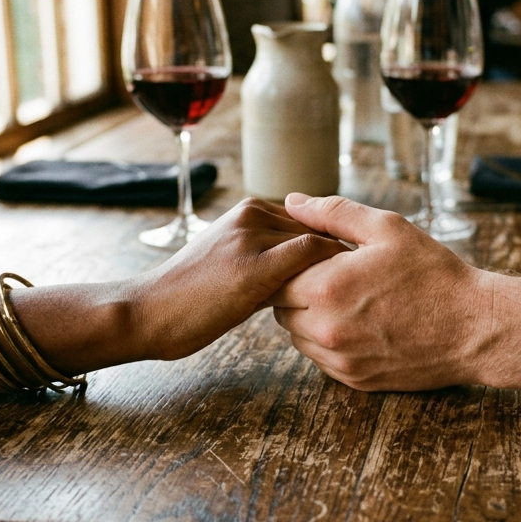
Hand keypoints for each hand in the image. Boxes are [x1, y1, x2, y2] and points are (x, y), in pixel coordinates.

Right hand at [131, 198, 347, 360]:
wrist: (148, 311)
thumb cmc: (190, 298)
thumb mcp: (233, 265)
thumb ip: (269, 259)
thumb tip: (312, 271)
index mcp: (247, 210)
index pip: (310, 219)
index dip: (337, 242)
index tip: (361, 267)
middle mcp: (252, 213)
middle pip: (319, 226)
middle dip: (347, 252)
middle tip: (372, 278)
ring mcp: (252, 236)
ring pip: (319, 238)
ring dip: (345, 263)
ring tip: (365, 288)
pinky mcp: (254, 265)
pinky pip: (311, 255)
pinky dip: (334, 270)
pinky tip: (345, 295)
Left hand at [270, 194, 490, 390]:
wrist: (474, 328)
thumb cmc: (433, 273)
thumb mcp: (386, 228)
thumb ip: (332, 213)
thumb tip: (291, 201)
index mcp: (326, 288)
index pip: (276, 277)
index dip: (292, 264)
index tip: (315, 258)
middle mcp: (325, 330)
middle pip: (281, 309)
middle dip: (298, 291)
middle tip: (333, 277)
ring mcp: (339, 360)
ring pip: (298, 337)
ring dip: (311, 318)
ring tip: (348, 300)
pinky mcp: (354, 379)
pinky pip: (321, 359)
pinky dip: (330, 342)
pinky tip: (359, 324)